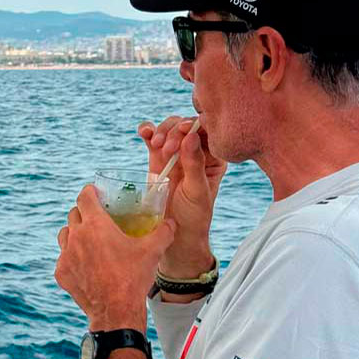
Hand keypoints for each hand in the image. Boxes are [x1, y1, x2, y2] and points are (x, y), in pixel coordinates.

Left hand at [54, 185, 175, 331]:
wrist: (116, 312)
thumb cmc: (132, 279)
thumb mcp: (152, 251)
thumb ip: (163, 232)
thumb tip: (171, 223)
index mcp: (96, 225)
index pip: (85, 196)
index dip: (90, 192)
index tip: (96, 193)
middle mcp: (76, 236)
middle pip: (74, 214)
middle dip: (84, 213)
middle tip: (97, 218)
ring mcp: (66, 255)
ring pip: (65, 234)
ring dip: (74, 233)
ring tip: (88, 239)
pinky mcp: (61, 273)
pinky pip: (63, 257)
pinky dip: (72, 257)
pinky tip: (85, 264)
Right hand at [138, 116, 226, 276]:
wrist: (174, 233)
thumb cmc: (193, 216)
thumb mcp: (198, 191)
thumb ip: (194, 164)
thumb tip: (191, 136)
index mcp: (214, 157)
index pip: (207, 131)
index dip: (195, 125)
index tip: (185, 131)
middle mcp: (196, 151)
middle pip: (185, 125)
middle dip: (175, 131)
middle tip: (169, 148)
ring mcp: (176, 152)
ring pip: (169, 128)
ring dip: (161, 132)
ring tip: (156, 146)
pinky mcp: (157, 156)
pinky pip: (151, 137)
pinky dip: (147, 130)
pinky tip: (144, 133)